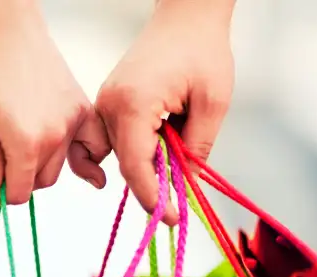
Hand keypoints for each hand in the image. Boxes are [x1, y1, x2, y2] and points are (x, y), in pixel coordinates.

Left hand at [0, 0, 108, 203]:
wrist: (11, 31)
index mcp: (26, 142)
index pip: (21, 193)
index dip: (3, 192)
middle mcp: (55, 137)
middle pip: (42, 182)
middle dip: (21, 178)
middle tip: (4, 158)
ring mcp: (74, 123)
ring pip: (61, 167)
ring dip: (43, 166)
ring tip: (27, 146)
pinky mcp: (83, 110)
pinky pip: (94, 145)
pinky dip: (86, 155)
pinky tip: (74, 154)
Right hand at [95, 0, 234, 224]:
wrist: (185, 15)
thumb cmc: (203, 51)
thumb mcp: (212, 104)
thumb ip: (195, 148)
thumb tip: (181, 183)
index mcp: (132, 104)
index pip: (136, 166)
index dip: (153, 197)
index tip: (170, 217)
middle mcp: (109, 105)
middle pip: (125, 163)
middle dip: (151, 185)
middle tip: (177, 202)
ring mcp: (104, 103)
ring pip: (120, 154)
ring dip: (145, 167)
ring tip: (173, 165)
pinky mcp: (109, 102)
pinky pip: (116, 139)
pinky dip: (136, 152)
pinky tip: (158, 151)